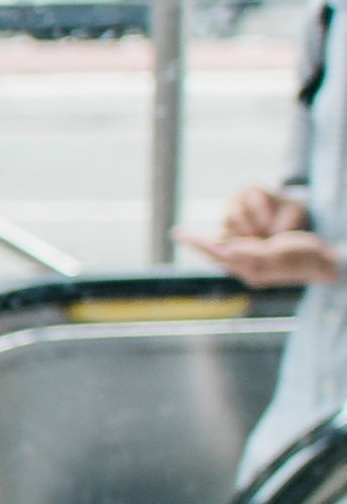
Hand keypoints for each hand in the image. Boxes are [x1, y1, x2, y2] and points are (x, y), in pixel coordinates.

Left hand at [189, 195, 340, 284]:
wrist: (327, 265)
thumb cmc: (307, 256)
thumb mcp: (279, 252)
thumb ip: (251, 251)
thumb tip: (224, 247)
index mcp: (251, 269)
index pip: (218, 252)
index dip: (198, 241)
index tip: (176, 232)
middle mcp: (249, 271)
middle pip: (218, 254)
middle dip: (202, 244)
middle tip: (180, 234)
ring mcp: (255, 270)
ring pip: (226, 255)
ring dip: (214, 246)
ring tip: (197, 238)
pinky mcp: (263, 265)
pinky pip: (238, 256)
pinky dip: (227, 248)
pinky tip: (223, 244)